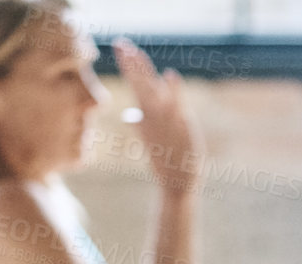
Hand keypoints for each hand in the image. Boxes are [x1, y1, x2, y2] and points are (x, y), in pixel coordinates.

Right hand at [113, 38, 205, 196]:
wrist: (176, 182)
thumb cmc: (165, 160)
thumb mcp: (150, 138)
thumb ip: (141, 123)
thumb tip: (131, 115)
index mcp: (146, 114)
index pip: (135, 83)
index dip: (128, 65)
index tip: (120, 47)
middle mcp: (153, 115)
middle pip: (139, 84)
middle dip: (130, 63)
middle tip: (120, 43)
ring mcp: (165, 120)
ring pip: (151, 91)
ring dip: (143, 72)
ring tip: (134, 52)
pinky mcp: (180, 126)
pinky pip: (176, 105)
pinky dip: (173, 91)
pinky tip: (170, 76)